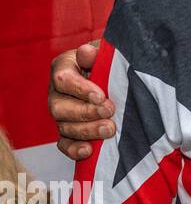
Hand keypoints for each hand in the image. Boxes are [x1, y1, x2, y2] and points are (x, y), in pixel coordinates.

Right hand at [48, 42, 112, 160]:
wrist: (119, 76)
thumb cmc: (112, 60)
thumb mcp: (107, 52)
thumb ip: (97, 53)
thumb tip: (86, 52)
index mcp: (64, 68)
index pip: (63, 79)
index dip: (80, 89)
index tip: (101, 96)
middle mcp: (58, 92)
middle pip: (60, 106)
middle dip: (85, 112)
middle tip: (109, 112)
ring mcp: (62, 114)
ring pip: (64, 126)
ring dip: (87, 131)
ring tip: (110, 130)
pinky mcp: (68, 131)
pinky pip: (64, 143)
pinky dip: (74, 149)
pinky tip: (88, 151)